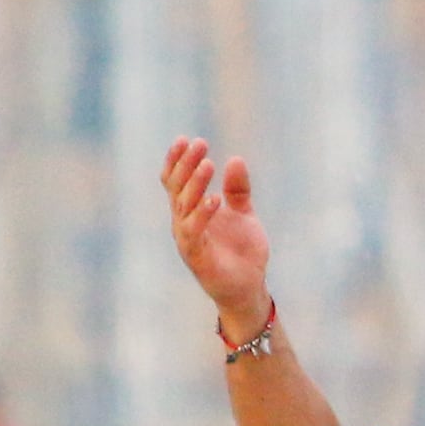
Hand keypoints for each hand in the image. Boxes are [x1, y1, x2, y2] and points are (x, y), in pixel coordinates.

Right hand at [160, 140, 273, 337]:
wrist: (249, 286)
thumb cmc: (241, 251)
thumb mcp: (243, 213)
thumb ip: (238, 189)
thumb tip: (236, 160)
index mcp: (190, 210)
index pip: (175, 180)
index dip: (177, 160)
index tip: (188, 139)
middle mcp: (183, 222)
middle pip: (176, 187)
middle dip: (186, 164)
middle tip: (200, 144)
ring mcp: (187, 239)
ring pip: (182, 206)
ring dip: (195, 184)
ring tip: (208, 164)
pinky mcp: (196, 256)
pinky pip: (193, 232)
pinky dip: (203, 214)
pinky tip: (215, 198)